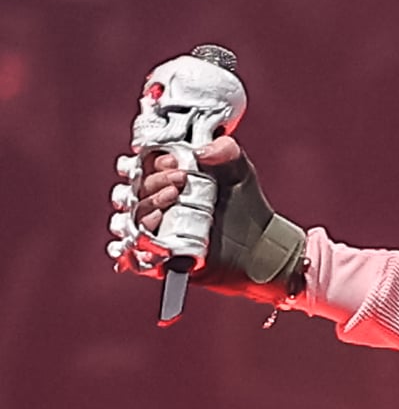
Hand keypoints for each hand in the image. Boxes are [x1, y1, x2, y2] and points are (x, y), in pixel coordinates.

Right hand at [111, 134, 304, 301]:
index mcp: (166, 179)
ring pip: (129, 219)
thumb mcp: (239, 172)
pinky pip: (132, 255)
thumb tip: (202, 150)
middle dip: (152, 183)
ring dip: (145, 210)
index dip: (152, 162)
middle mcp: (155, 204)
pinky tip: (153, 239)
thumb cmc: (245, 206)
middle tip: (180, 180)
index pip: (142, 166)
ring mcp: (154, 231)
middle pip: (132, 190)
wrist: (260, 245)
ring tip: (171, 202)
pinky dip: (135, 247)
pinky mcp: (156, 258)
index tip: (174, 162)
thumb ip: (225, 151)